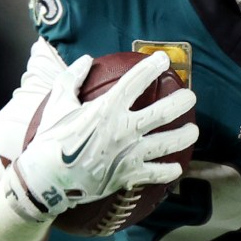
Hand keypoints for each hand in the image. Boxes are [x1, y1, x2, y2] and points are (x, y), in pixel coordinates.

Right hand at [0, 54, 195, 240]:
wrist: (46, 180)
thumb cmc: (51, 139)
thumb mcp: (57, 103)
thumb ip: (72, 77)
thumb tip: (86, 59)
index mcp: (107, 109)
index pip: (136, 82)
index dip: (152, 68)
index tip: (164, 60)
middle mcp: (124, 130)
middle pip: (162, 113)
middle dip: (181, 103)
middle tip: (190, 98)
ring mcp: (129, 154)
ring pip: (167, 144)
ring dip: (184, 136)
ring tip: (194, 131)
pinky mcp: (128, 176)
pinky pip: (155, 173)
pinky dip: (168, 171)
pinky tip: (177, 169)